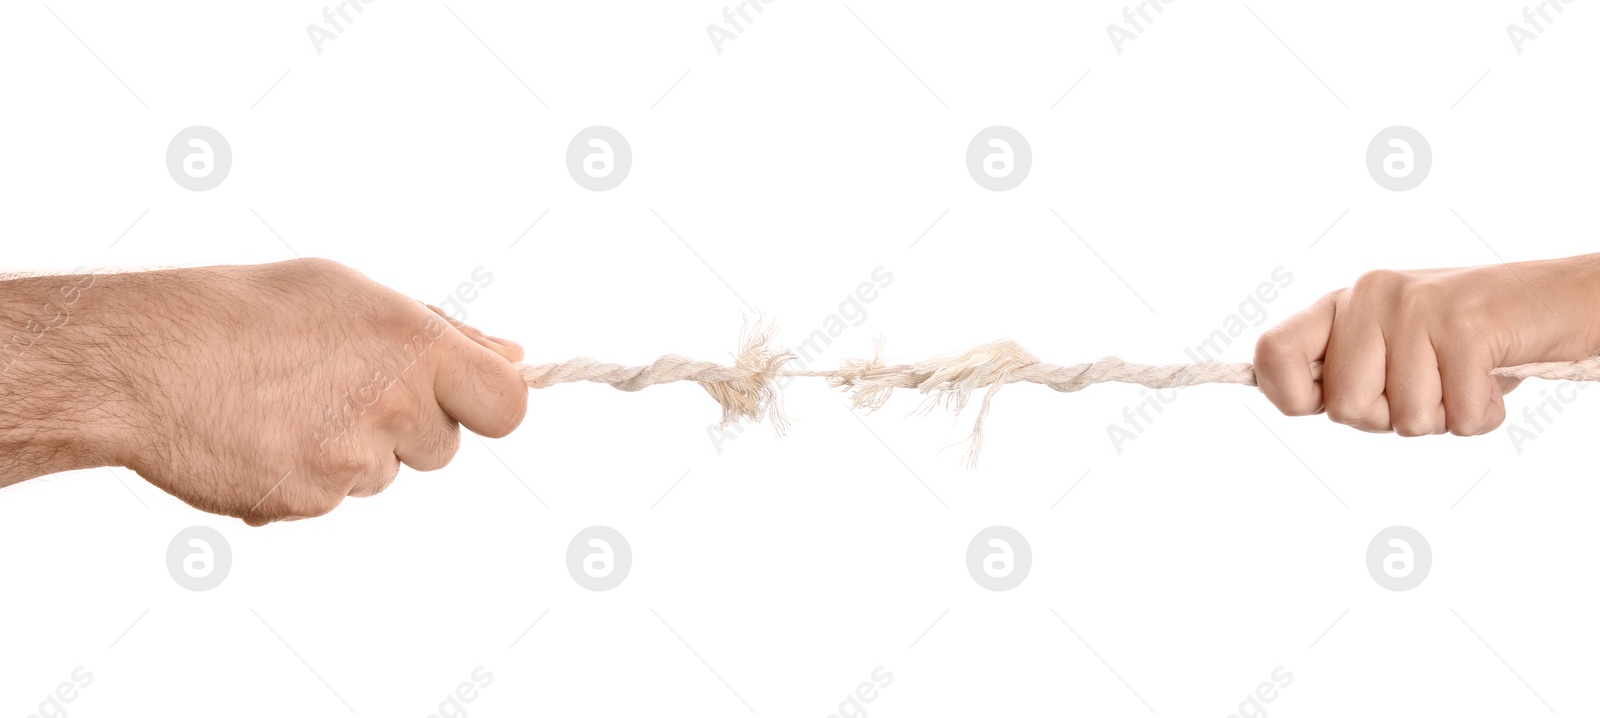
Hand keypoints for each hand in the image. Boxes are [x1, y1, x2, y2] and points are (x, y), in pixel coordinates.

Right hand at [0, 259, 527, 524]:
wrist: (147, 362)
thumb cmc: (250, 312)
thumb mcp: (353, 294)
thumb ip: (441, 332)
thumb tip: (511, 355)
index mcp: (417, 344)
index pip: (509, 404)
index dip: (493, 406)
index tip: (469, 400)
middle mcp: (395, 404)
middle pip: (442, 445)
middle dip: (407, 426)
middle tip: (339, 386)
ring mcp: (354, 459)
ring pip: (386, 473)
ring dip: (354, 451)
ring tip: (288, 406)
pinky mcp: (312, 500)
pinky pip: (333, 498)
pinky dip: (305, 477)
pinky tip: (261, 437)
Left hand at [1253, 254, 1599, 435]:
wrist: (1557, 303)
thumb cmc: (1470, 341)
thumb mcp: (1395, 348)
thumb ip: (1345, 370)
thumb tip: (1292, 398)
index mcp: (1345, 303)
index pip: (1275, 352)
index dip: (1290, 396)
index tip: (1321, 405)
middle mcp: (1371, 296)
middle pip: (1346, 408)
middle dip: (1390, 418)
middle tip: (1430, 387)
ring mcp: (1417, 307)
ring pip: (1404, 418)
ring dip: (1444, 416)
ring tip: (1464, 377)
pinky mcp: (1466, 325)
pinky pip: (1459, 415)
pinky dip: (1483, 416)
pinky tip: (1493, 379)